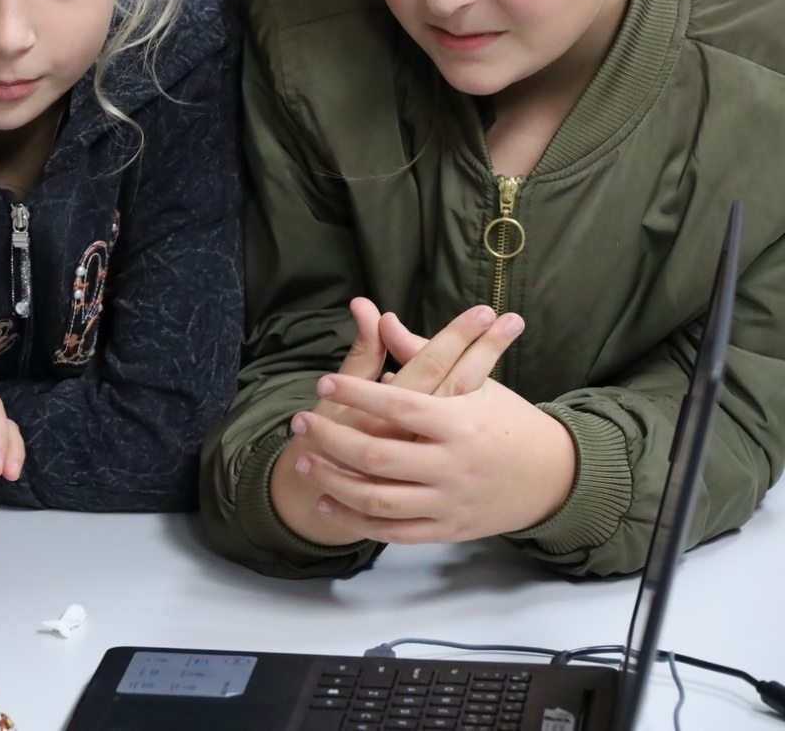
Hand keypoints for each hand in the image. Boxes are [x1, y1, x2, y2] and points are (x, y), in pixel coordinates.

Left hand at [271, 304, 524, 545]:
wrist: (552, 477)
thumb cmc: (504, 422)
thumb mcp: (472, 385)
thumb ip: (422, 356)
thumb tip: (381, 319)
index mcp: (459, 422)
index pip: (398, 404)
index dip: (356, 393)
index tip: (323, 382)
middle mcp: (452, 464)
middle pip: (377, 456)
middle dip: (330, 439)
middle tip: (299, 422)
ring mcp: (448, 501)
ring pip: (377, 498)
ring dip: (332, 481)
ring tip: (302, 460)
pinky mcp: (446, 529)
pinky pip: (392, 532)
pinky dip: (355, 519)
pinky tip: (327, 501)